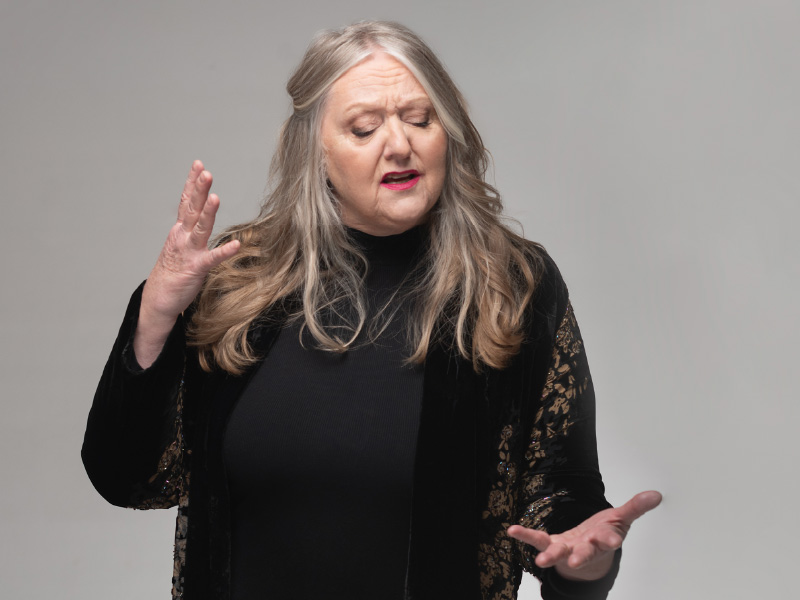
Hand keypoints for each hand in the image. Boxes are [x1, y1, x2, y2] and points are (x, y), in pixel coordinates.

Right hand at [134, 161, 240, 366]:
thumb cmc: (174, 272)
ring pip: (199, 228)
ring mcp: (188, 251)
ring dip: (208, 213)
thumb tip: (204, 217)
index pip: (185, 202)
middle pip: (191, 209)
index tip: (199, 165)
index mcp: (179, 230)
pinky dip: (225, 251)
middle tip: (206, 172)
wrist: (158, 299)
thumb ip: (193, 231)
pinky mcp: (196, 268)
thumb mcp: (182, 246)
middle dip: (199, 190)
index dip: (192, 183)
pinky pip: (212, 258)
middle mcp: (182, 237)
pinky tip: (237, 245)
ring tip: (216, 197)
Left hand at [507, 490, 661, 581]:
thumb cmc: (603, 533)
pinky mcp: (552, 544)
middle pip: (585, 552)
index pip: (610, 539)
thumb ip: (636, 507)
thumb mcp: (621, 519)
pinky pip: (537, 540)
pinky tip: (512, 530)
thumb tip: (656, 494)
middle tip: (577, 561)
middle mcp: (585, 547)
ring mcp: (568, 548)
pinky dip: (525, 535)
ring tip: (541, 561)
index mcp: (604, 539)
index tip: (615, 539)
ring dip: (551, 556)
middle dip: (582, 556)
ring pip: (560, 553)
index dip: (612, 538)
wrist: (589, 553)